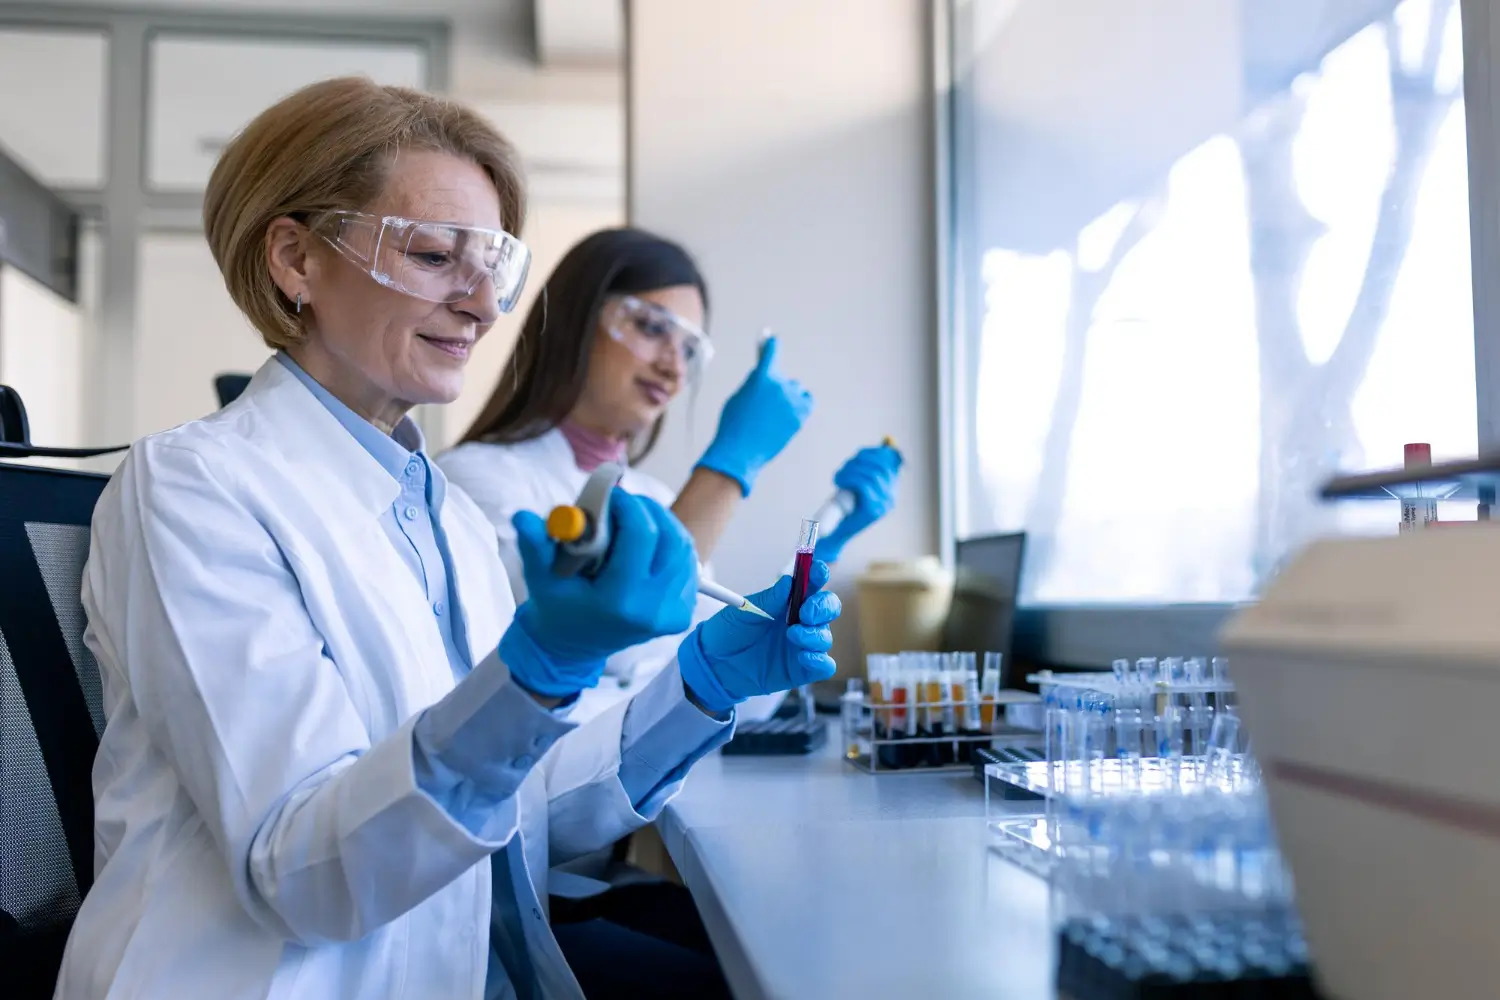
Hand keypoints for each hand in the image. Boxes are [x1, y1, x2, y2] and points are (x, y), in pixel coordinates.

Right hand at [501, 489, 698, 697]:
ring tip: (632, 519)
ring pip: (683, 546)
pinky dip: (669, 544)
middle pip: (669, 537)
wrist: (574, 645)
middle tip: (622, 503)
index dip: (627, 505)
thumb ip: (535, 545)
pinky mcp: (683, 612)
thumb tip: (523, 517)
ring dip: (661, 523)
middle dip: (646, 510)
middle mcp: (654, 610)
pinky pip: (686, 563)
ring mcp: (674, 613)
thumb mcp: (541, 578)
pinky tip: (647, 542)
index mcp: (620, 603)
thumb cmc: (558, 607)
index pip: (641, 535)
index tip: (611, 495)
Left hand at [677, 560, 840, 714]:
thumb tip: (788, 582)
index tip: (818, 571)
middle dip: (823, 607)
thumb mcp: (743, 612)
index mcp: (787, 602)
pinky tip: (804, 657)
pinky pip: (824, 666)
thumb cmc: (727, 633)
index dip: (819, 574)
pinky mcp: (800, 669)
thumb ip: (769, 599)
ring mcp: (801, 645)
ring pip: (825, 636)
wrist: (714, 664)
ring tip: (792, 635)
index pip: (812, 583)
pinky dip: (820, 661)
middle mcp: (799, 621)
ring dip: (815, 634)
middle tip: (806, 612)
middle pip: (828, 608)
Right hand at [696, 336, 813, 495]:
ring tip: (775, 413)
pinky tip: (790, 412)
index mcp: (762, 377)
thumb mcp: (738, 397)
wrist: (740, 451)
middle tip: (765, 403)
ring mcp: (793, 402)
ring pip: (796, 390)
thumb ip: (753, 383)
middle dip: (775, 386)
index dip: (771, 345)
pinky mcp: (801, 417)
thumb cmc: (734, 425)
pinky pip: (807, 402)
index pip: (770, 353)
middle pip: (783, 379)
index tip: (773, 339)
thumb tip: (763, 375)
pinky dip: (801, 404)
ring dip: (788, 396)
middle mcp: (780, 386)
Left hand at [815, 444, 902, 562]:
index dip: (876, 454)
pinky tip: (839, 481)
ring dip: (851, 470)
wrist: (835, 536)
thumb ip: (864, 473)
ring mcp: (883, 505)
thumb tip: (877, 449)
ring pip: (871, 474)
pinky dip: (850, 478)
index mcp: (889, 492)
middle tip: (844, 466)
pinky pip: (864, 485)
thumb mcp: (855, 488)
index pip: (891, 464)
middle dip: (860, 461)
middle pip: (881, 466)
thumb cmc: (842, 510)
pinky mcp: (872, 510)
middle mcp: (890, 498)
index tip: (859, 452)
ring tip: (839, 476)